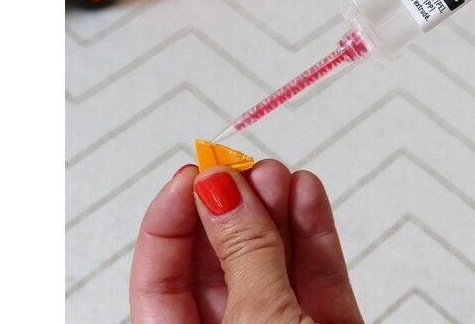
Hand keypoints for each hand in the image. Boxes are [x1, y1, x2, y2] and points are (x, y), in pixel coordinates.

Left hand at [129, 160, 362, 322]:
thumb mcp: (258, 322)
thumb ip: (245, 253)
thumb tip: (219, 191)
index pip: (158, 277)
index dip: (171, 219)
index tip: (194, 173)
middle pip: (220, 260)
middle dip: (232, 205)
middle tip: (240, 166)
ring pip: (272, 259)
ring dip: (276, 209)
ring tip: (277, 174)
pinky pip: (315, 271)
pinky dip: (314, 230)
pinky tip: (307, 193)